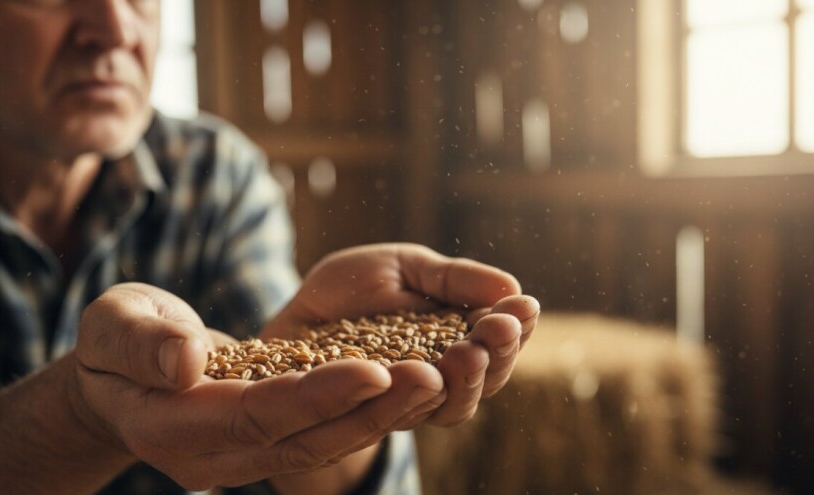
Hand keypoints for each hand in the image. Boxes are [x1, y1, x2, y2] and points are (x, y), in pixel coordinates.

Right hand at [73, 282, 435, 490]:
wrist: (120, 380)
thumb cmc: (113, 341)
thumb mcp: (114, 325)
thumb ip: (143, 342)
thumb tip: (187, 361)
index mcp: (172, 427)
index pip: (255, 416)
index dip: (315, 396)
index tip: (373, 368)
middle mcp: (214, 457)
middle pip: (302, 441)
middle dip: (369, 412)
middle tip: (433, 377)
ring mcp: (243, 458)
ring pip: (322, 445)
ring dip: (381, 417)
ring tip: (439, 380)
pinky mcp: (266, 444)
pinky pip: (322, 433)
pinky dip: (367, 413)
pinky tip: (412, 383)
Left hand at [264, 243, 539, 428]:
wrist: (294, 313)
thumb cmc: (354, 288)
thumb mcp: (406, 267)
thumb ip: (453, 279)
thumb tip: (511, 287)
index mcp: (457, 339)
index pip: (498, 342)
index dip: (514, 327)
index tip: (524, 307)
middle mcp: (441, 377)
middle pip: (484, 380)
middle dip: (497, 355)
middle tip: (498, 330)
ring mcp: (406, 402)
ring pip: (449, 406)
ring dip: (465, 381)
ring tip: (467, 352)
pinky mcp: (369, 416)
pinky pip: (395, 415)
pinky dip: (411, 397)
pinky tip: (421, 374)